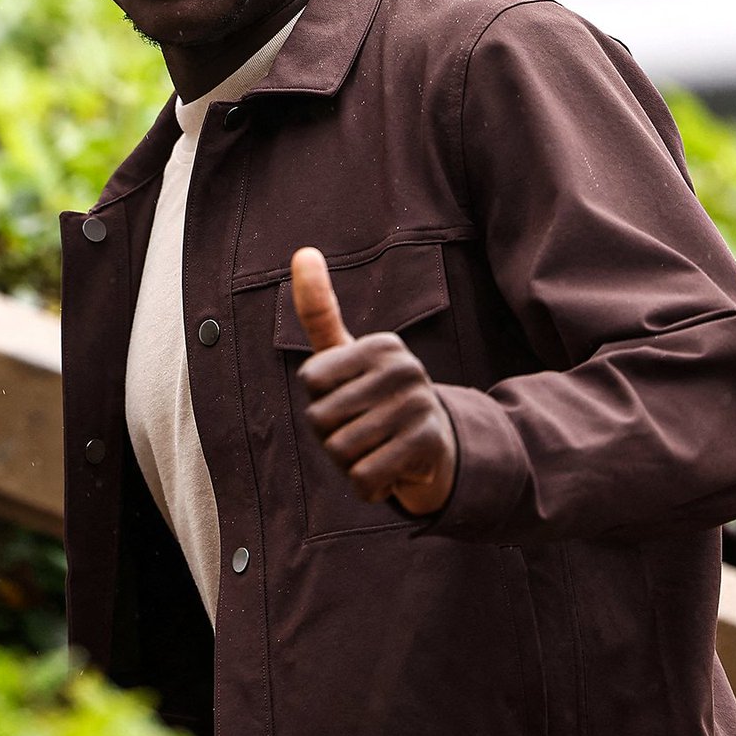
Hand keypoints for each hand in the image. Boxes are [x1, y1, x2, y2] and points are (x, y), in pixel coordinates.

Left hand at [290, 246, 456, 514]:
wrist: (432, 446)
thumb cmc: (372, 395)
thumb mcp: (345, 352)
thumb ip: (320, 308)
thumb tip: (303, 251)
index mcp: (382, 344)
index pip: (311, 382)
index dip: (319, 399)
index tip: (346, 396)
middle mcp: (405, 368)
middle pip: (322, 419)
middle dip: (330, 436)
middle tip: (361, 428)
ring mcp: (420, 405)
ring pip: (341, 450)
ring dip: (348, 461)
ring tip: (374, 446)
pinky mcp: (427, 445)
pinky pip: (364, 476)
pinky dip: (365, 484)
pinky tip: (386, 470)